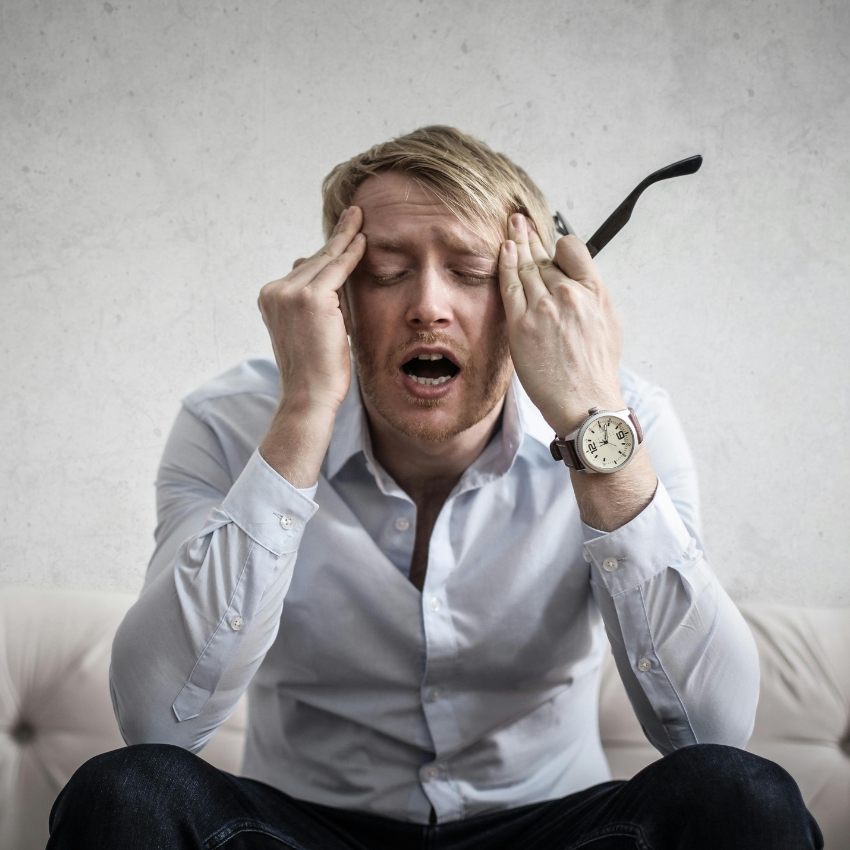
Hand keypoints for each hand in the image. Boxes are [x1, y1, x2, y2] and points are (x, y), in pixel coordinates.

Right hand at [258, 206, 365, 416]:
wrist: (309, 395)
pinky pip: (337, 269)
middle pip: (313, 261)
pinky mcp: (311, 298)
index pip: (304, 269)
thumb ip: (314, 302)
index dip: (324, 252)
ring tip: (358, 217)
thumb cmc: (315, 370)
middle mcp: (275, 291)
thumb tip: (321, 274)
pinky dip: (351, 254)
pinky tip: (363, 240)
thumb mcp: (309, 329)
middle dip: (335, 240)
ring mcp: (290, 293)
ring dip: (345, 239)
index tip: (340, 233)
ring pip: (325, 262)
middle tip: (353, 214)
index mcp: (270, 298)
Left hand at [498, 214, 625, 436]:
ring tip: (509, 228)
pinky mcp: (521, 324)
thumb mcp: (608, 324)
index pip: (572, 249)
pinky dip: (505, 264)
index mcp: (593, 292)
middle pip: (544, 256)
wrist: (585, 401)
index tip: (550, 245)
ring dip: (515, 244)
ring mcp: (543, 308)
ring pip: (525, 266)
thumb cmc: (596, 369)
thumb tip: (577, 281)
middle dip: (530, 236)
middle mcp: (568, 294)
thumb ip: (590, 297)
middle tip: (519, 220)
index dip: (559, 245)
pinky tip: (502, 250)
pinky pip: (509, 286)